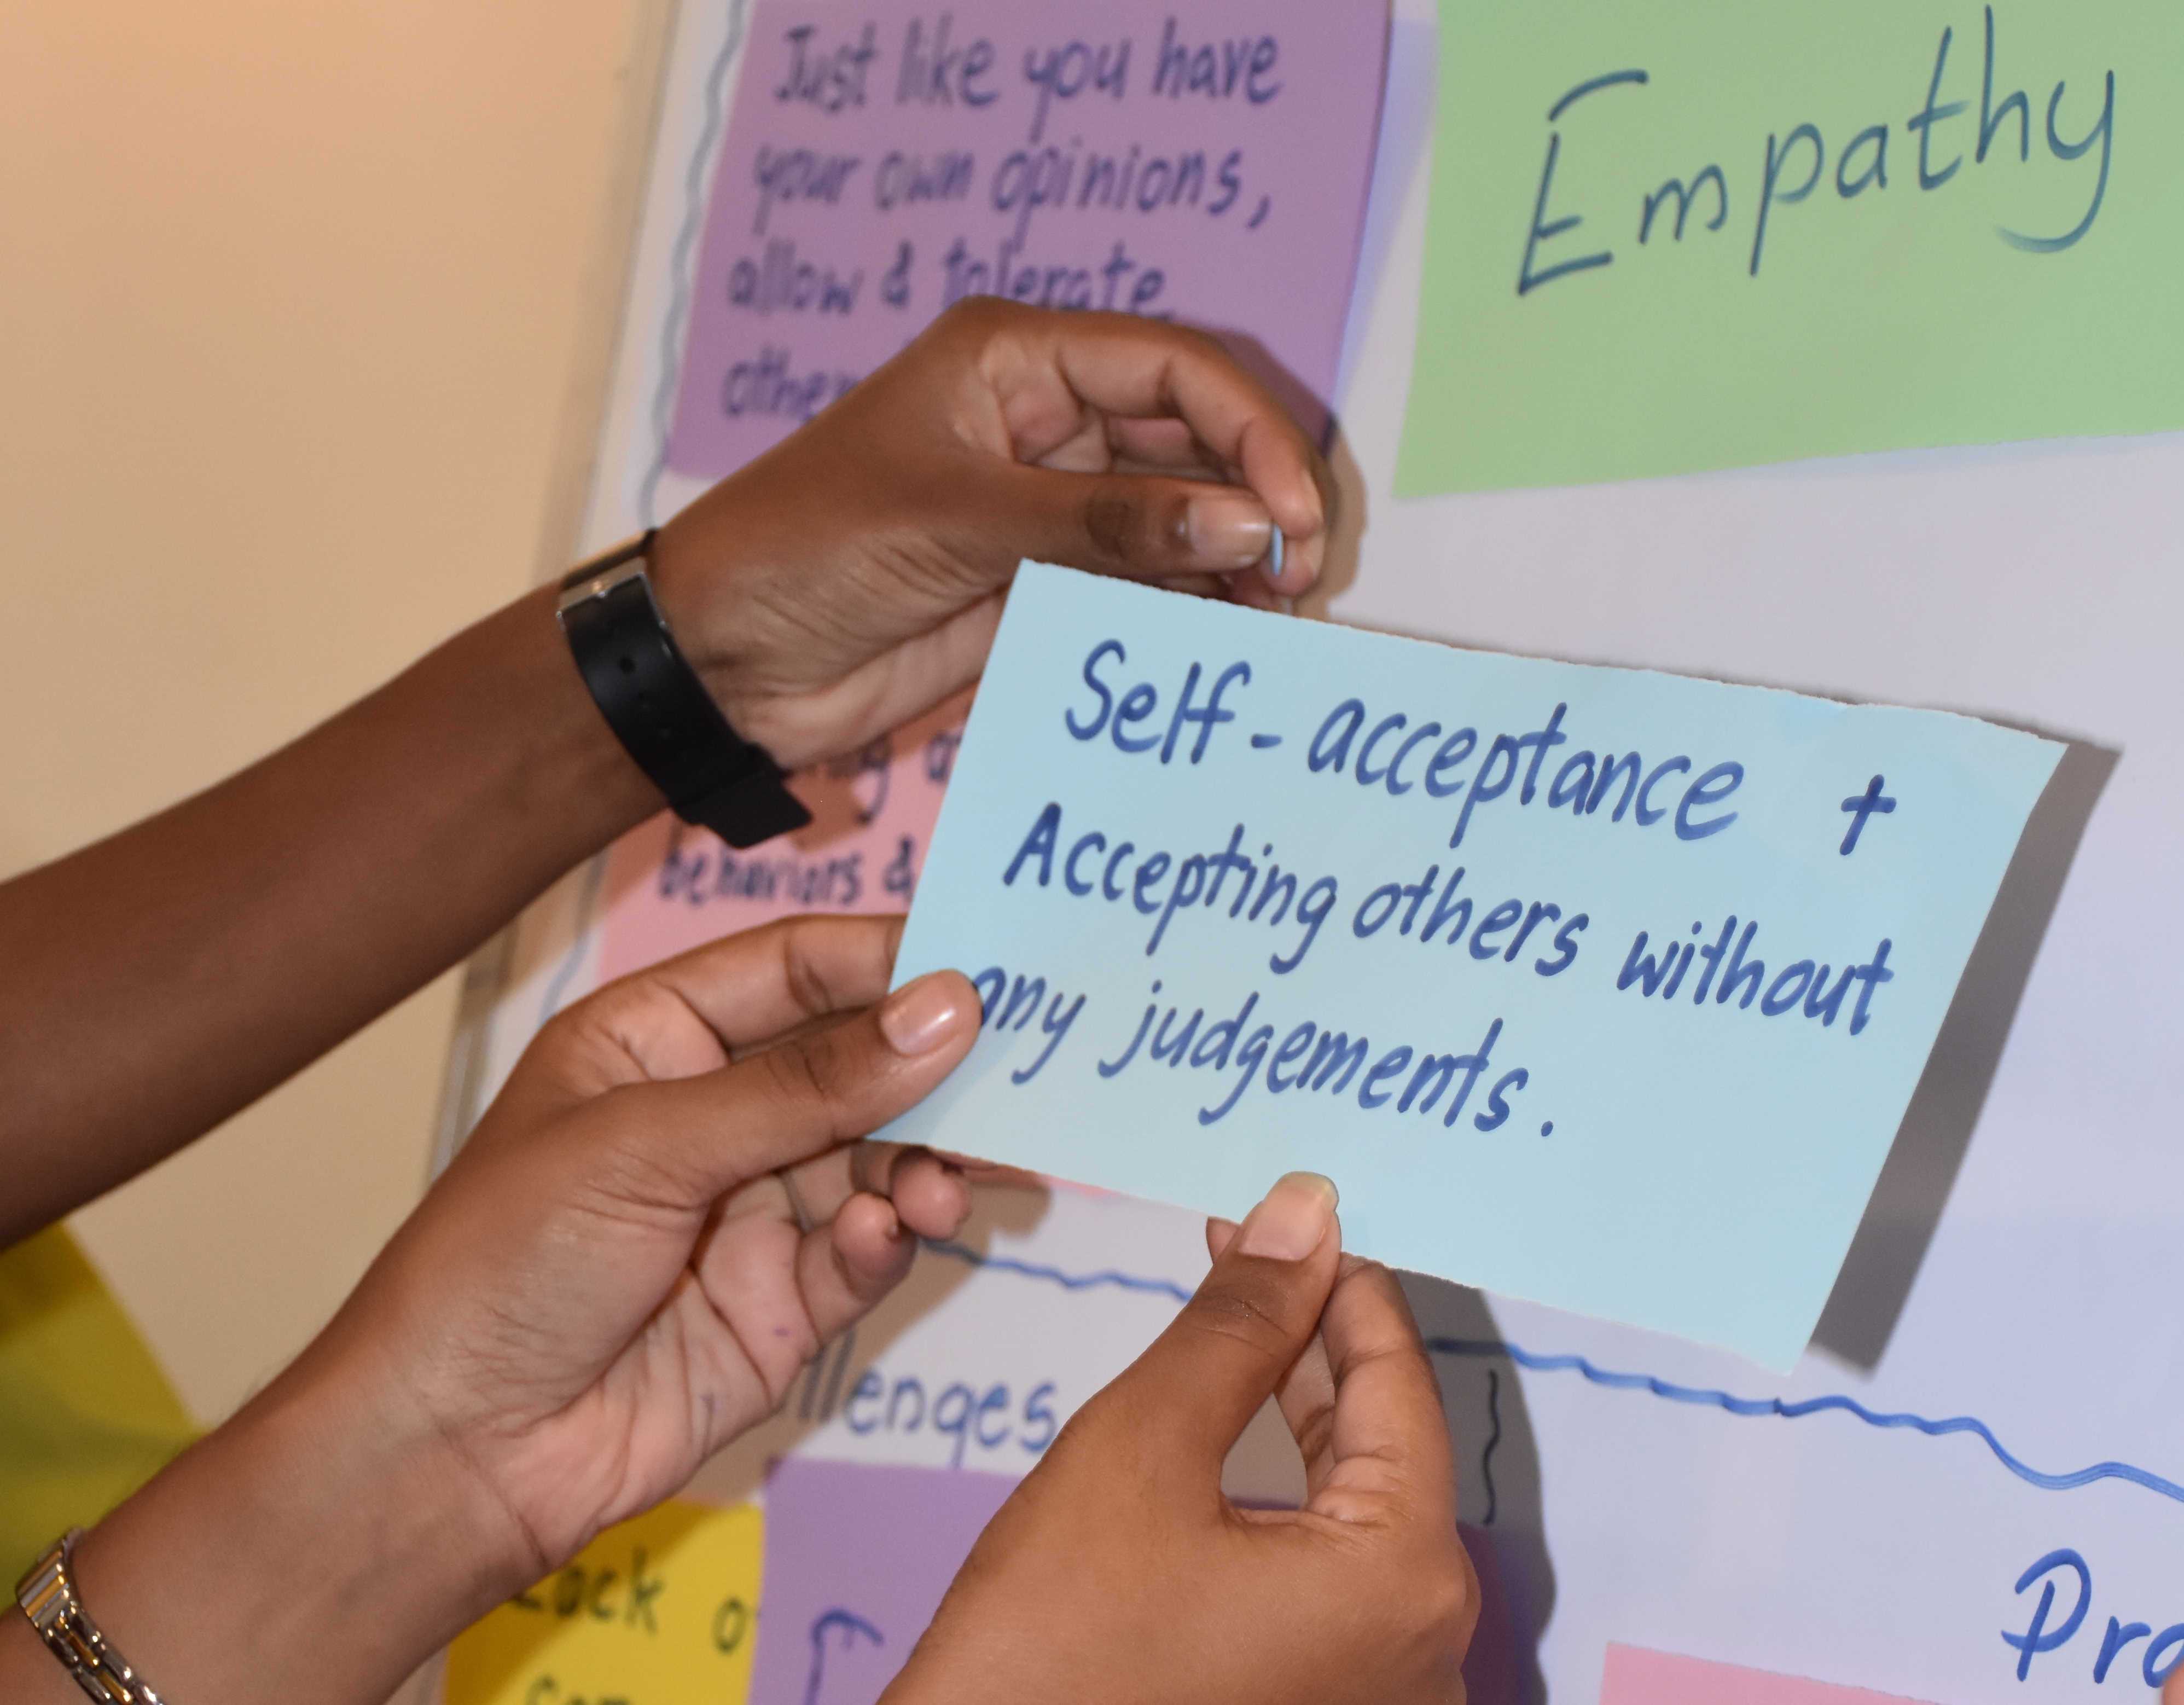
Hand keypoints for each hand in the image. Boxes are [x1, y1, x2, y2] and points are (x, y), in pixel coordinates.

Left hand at [320, 913, 981, 1567]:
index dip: (888, 959)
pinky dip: (884, 1239)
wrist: (452, 1454)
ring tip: (943, 1181)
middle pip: (856, 1065)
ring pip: (877, 1160)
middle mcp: (714, 1117)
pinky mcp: (782, 1307)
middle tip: (1023, 1066)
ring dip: (921, 1162)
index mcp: (658, 1041)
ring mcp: (752, 1214)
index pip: (797, 969)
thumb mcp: (648, 1145)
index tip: (984, 961)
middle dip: (932, 1068)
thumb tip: (946, 1010)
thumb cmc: (501, 1265)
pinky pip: (864, 1252)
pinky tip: (879, 1235)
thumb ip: (807, 1086)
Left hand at [651, 297, 1334, 768]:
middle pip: (1195, 441)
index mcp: (1017, 360)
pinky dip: (1189, 612)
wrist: (721, 661)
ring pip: (1180, 520)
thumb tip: (1241, 528)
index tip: (1289, 518)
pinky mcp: (1040, 585)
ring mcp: (1049, 509)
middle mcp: (1047, 424)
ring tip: (1277, 622)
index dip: (1250, 434)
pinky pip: (1142, 587)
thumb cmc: (805, 548)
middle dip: (1257, 501)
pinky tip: (1225, 642)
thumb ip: (1102, 525)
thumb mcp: (955, 520)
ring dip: (1233, 565)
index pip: (1175, 369)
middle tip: (1301, 579)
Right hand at [886, 1173, 1477, 1704]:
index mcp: (1406, 1578)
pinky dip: (1288, 1495)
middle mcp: (1430, 1649)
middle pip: (1387, 1443)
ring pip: (1359, 1506)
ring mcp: (1385, 1693)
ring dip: (1299, 1412)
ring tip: (1233, 1330)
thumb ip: (1237, 1324)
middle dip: (1313, 1340)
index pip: (1398, 1378)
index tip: (1282, 1208)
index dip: (1336, 1276)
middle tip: (1241, 1253)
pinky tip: (1234, 1439)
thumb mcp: (1142, 1448)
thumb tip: (1306, 1211)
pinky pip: (1333, 1575)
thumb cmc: (1053, 1646)